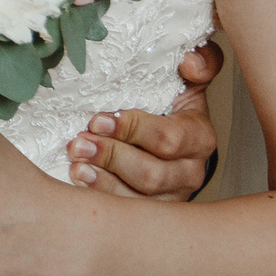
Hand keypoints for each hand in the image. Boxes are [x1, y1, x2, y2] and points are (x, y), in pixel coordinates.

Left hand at [63, 41, 222, 197]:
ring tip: (75, 162)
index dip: (132, 130)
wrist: (168, 139)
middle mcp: (191, 171)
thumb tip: (190, 61)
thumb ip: (199, 62)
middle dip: (111, 157)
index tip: (98, 119)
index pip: (168, 139)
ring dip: (102, 180)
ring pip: (138, 199)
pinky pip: (127, 214)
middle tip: (79, 143)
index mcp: (199, 137)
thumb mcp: (185, 80)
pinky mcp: (152, 213)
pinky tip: (80, 179)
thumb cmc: (169, 105)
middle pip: (151, 174)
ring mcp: (172, 196)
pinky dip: (100, 197)